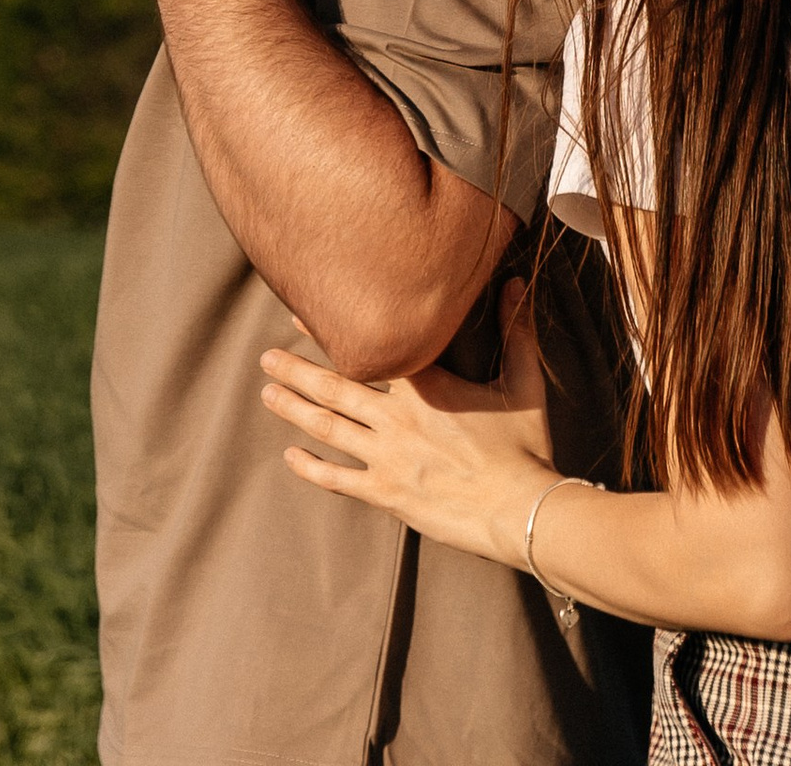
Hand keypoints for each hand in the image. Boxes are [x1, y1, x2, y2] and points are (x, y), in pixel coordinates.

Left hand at [261, 276, 558, 566]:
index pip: (371, 349)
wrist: (521, 510)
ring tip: (267, 394)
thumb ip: (515, 330)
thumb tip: (513, 281)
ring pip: (329, 427)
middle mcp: (398, 418)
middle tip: (266, 357)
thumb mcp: (523, 383)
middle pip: (336, 388)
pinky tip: (291, 457)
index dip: (332, 333)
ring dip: (294, 409)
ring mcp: (388, 457)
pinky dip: (311, 467)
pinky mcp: (387, 494)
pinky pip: (339, 478)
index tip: (300, 316)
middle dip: (297, 371)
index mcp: (427, 387)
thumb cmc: (524, 447)